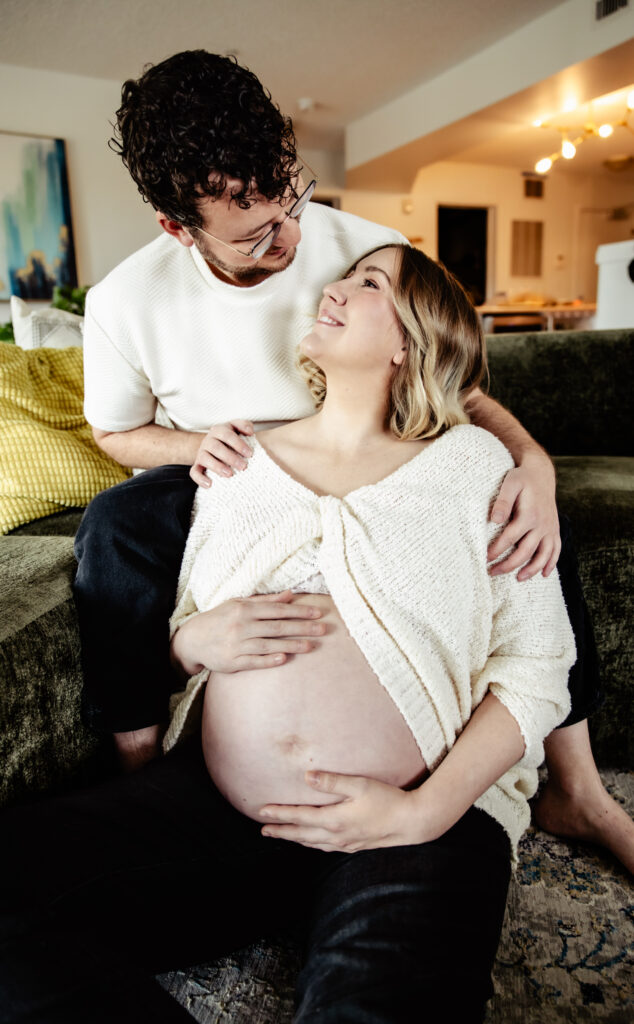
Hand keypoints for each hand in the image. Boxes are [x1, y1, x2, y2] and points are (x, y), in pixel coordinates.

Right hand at [170, 591, 325, 675]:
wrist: (192, 639)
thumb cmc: (219, 618)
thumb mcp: (238, 603)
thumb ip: (265, 600)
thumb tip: (290, 594)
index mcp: (245, 609)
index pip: (278, 609)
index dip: (299, 611)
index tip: (318, 612)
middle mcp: (242, 625)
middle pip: (278, 627)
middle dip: (302, 628)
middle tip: (323, 629)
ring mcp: (237, 644)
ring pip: (269, 644)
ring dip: (291, 645)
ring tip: (311, 646)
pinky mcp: (233, 662)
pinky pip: (254, 661)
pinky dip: (269, 660)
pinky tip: (284, 659)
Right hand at [190, 420, 254, 486]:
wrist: (218, 449)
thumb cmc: (233, 441)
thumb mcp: (238, 430)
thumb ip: (245, 426)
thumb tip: (250, 431)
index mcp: (219, 430)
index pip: (227, 434)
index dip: (238, 443)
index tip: (250, 454)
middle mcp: (208, 441)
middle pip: (216, 447)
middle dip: (230, 457)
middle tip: (243, 467)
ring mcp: (201, 453)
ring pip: (205, 458)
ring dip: (217, 466)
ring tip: (230, 475)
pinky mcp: (197, 466)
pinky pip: (194, 472)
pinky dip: (200, 478)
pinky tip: (210, 485)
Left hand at [259, 771, 428, 851]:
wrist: (411, 822)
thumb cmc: (388, 800)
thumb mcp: (360, 784)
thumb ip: (333, 781)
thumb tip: (307, 777)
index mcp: (335, 820)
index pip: (300, 817)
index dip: (280, 814)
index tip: (262, 812)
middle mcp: (337, 835)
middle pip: (301, 835)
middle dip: (281, 831)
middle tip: (263, 829)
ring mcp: (346, 843)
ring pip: (312, 843)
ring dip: (294, 838)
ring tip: (282, 834)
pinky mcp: (355, 845)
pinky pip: (325, 847)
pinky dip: (312, 843)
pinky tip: (312, 841)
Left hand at [487, 454, 559, 580]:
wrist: (541, 473)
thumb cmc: (521, 478)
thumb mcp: (510, 484)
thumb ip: (502, 502)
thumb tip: (494, 520)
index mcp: (529, 515)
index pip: (510, 538)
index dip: (497, 550)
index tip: (485, 558)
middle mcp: (542, 524)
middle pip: (526, 551)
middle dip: (509, 565)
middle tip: (492, 572)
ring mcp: (550, 528)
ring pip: (544, 555)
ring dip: (532, 570)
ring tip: (518, 579)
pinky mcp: (555, 529)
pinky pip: (556, 550)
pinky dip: (551, 563)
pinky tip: (544, 575)